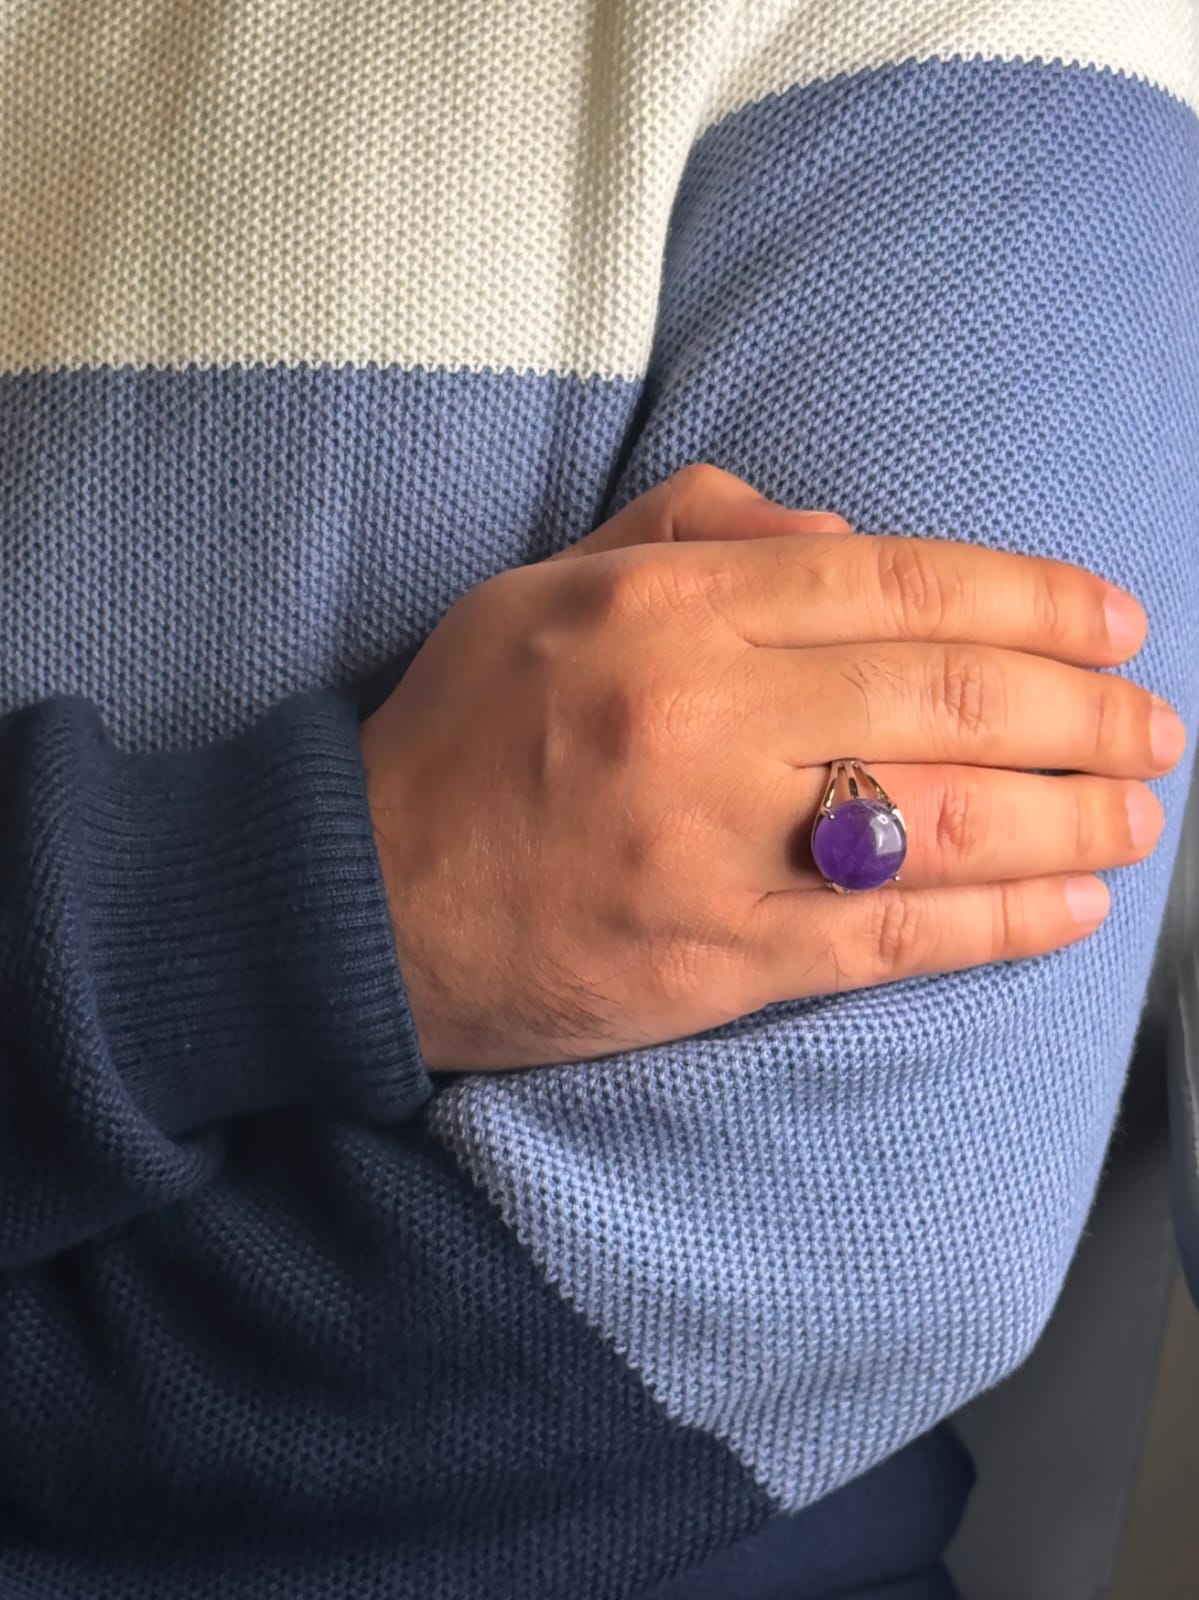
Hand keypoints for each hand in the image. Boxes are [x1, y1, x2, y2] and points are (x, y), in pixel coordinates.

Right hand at [358, 465, 1185, 1071]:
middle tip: (1152, 722)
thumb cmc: (460, 734)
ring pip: (944, 820)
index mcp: (663, 610)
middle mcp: (701, 716)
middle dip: (1081, 710)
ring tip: (1138, 810)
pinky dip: (1001, 921)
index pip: (895, 583)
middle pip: (946, 699)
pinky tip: (1070, 904)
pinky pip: (892, 937)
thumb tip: (841, 532)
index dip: (1030, 599)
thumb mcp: (546, 588)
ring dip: (1070, 814)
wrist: (362, 898)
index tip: (1112, 620)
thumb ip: (692, 533)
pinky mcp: (718, 959)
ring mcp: (715, 846)